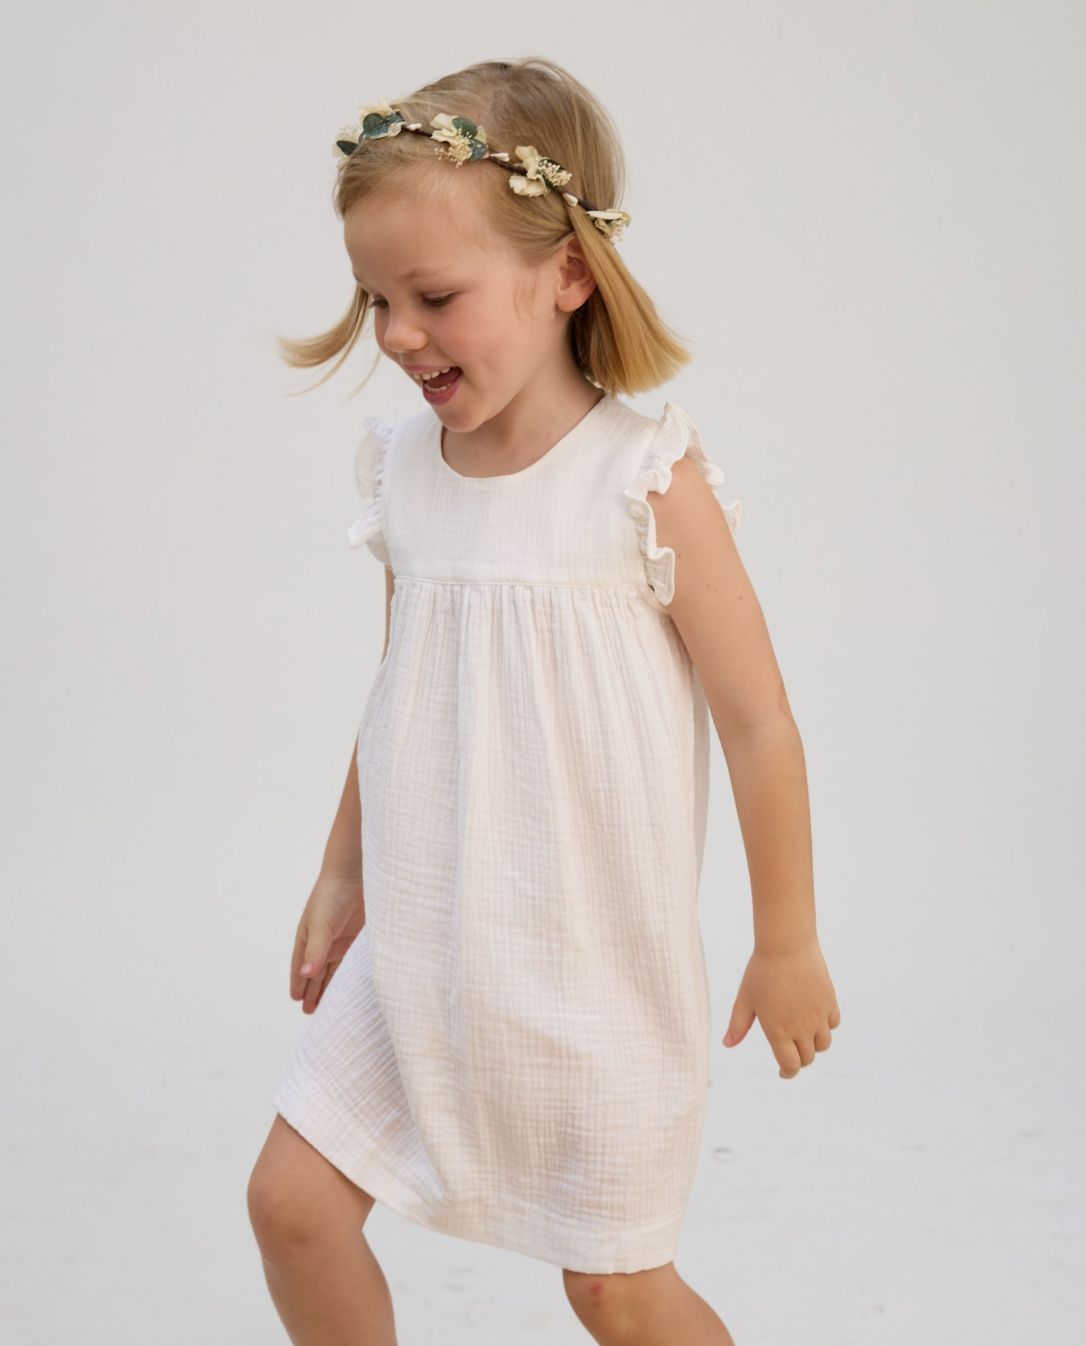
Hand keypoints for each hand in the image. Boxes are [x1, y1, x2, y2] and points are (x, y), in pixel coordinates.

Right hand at [289, 870, 365, 1014]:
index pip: (301, 966)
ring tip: (328, 1006)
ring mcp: (341, 941)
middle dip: (313, 990)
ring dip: (330, 986)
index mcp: (308, 938)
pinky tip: (351, 988)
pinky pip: (352, 963)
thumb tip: (305, 975)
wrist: (356, 874)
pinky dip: (349, 975)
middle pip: (317, 972)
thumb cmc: (331, 896)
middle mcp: (323, 942)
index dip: (298, 983)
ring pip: (334, 970)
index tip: (297, 1000)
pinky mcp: (358, 939)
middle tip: (310, 1012)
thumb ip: (315, 951)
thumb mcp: (321, 925)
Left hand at [722, 936, 840, 1077]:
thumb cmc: (761, 971)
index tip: (783, 1072)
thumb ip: (737, 1025)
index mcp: (778, 1031)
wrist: (787, 944)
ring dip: (813, 1045)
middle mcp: (801, 1028)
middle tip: (790, 1052)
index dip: (787, 1072)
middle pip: (807, 1058)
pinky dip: (825, 1027)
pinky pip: (833, 1024)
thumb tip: (727, 1044)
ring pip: (823, 1044)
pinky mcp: (829, 1002)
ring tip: (802, 1036)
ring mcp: (818, 1015)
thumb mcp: (745, 999)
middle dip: (798, 1059)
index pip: (790, 1065)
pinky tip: (814, 1018)